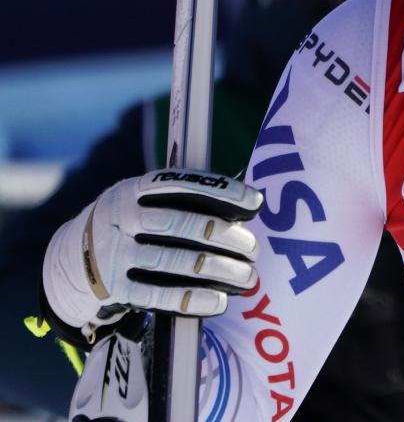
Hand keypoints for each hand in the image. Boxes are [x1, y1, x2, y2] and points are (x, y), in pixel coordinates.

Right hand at [43, 169, 262, 339]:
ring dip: (218, 270)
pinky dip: (191, 299)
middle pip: (181, 224)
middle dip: (225, 237)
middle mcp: (121, 218)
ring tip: (247, 277)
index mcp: (133, 190)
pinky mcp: (111, 289)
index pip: (181, 184)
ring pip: (173, 261)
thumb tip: (242, 206)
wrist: (68, 264)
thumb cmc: (127, 228)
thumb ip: (179, 202)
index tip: (254, 203)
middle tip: (253, 249)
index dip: (220, 192)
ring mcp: (112, 254)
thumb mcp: (140, 203)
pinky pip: (157, 296)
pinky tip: (219, 301)